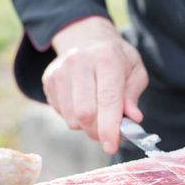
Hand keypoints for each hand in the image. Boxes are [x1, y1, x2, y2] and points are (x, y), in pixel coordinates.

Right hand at [42, 16, 147, 153]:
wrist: (86, 37)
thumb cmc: (116, 59)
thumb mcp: (134, 71)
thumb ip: (133, 95)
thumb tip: (132, 119)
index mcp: (106, 58)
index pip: (107, 99)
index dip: (109, 127)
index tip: (112, 147)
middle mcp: (80, 62)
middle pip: (85, 113)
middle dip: (98, 132)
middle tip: (108, 135)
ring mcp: (60, 70)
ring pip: (72, 117)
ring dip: (87, 127)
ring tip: (98, 115)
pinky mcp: (49, 79)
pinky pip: (62, 113)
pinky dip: (75, 118)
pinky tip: (83, 104)